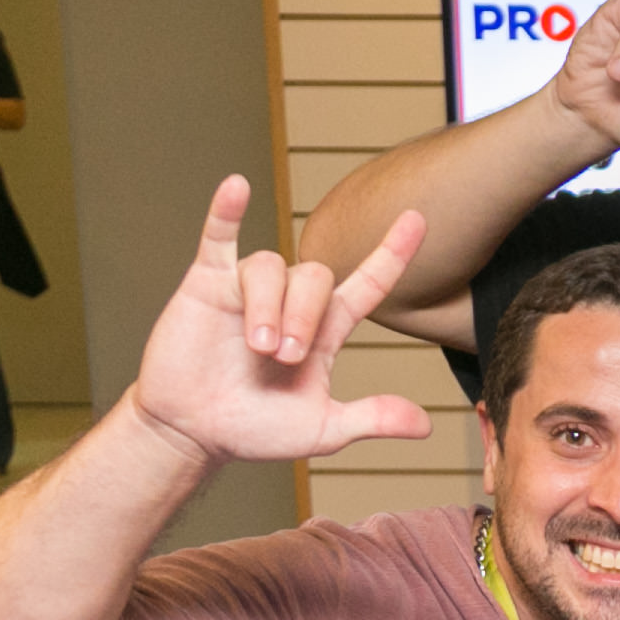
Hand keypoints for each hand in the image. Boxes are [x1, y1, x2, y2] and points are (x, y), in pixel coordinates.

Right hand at [124, 176, 439, 468]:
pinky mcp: (208, 284)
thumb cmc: (255, 428)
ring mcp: (249, 289)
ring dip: (269, 305)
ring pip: (271, 267)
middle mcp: (291, 301)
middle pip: (315, 277)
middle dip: (304, 316)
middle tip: (286, 357)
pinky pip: (219, 237)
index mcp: (325, 331)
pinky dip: (226, 212)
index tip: (417, 219)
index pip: (367, 284)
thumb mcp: (322, 430)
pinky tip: (236, 187)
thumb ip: (371, 418)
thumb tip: (425, 425)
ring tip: (258, 345)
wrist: (194, 432)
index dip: (392, 254)